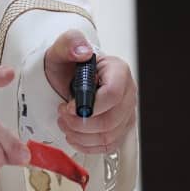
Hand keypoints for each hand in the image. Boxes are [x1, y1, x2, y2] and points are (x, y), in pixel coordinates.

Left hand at [44, 30, 136, 153]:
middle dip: (81, 124)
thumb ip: (70, 44)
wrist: (66, 78)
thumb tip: (83, 52)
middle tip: (63, 115)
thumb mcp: (62, 50)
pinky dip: (87, 145)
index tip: (69, 106)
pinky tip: (74, 135)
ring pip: (109, 136)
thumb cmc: (67, 65)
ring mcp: (126, 113)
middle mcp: (128, 93)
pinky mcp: (120, 129)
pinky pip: (108, 146)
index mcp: (118, 71)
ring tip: (65, 123)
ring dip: (81, 136)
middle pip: (111, 120)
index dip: (90, 106)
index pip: (113, 94)